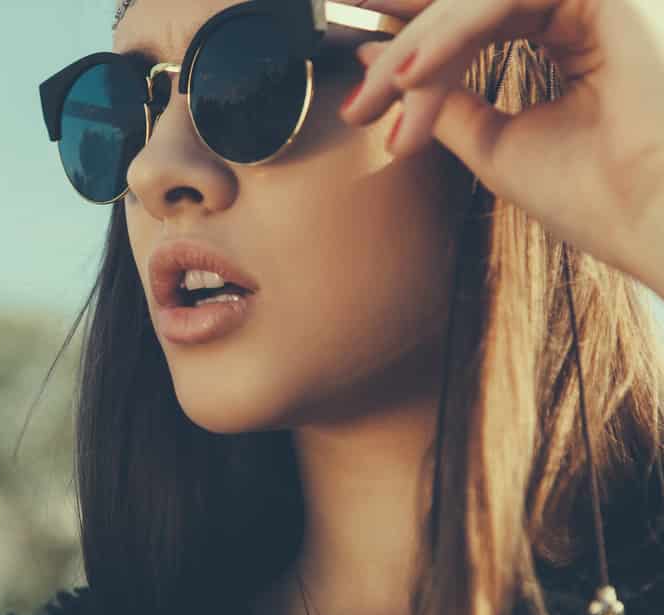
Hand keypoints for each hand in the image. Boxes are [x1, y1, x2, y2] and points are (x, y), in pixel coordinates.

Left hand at [337, 0, 663, 293]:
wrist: (653, 222)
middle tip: (350, 63)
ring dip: (419, 45)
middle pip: (469, 0)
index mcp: (572, 31)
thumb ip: (444, 98)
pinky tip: (412, 76)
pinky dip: (450, 36)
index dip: (414, 24)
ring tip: (379, 92)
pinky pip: (500, 0)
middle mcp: (585, 6)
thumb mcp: (494, 141)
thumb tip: (378, 62)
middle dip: (403, 27)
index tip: (358, 49)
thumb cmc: (593, 194)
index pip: (476, 11)